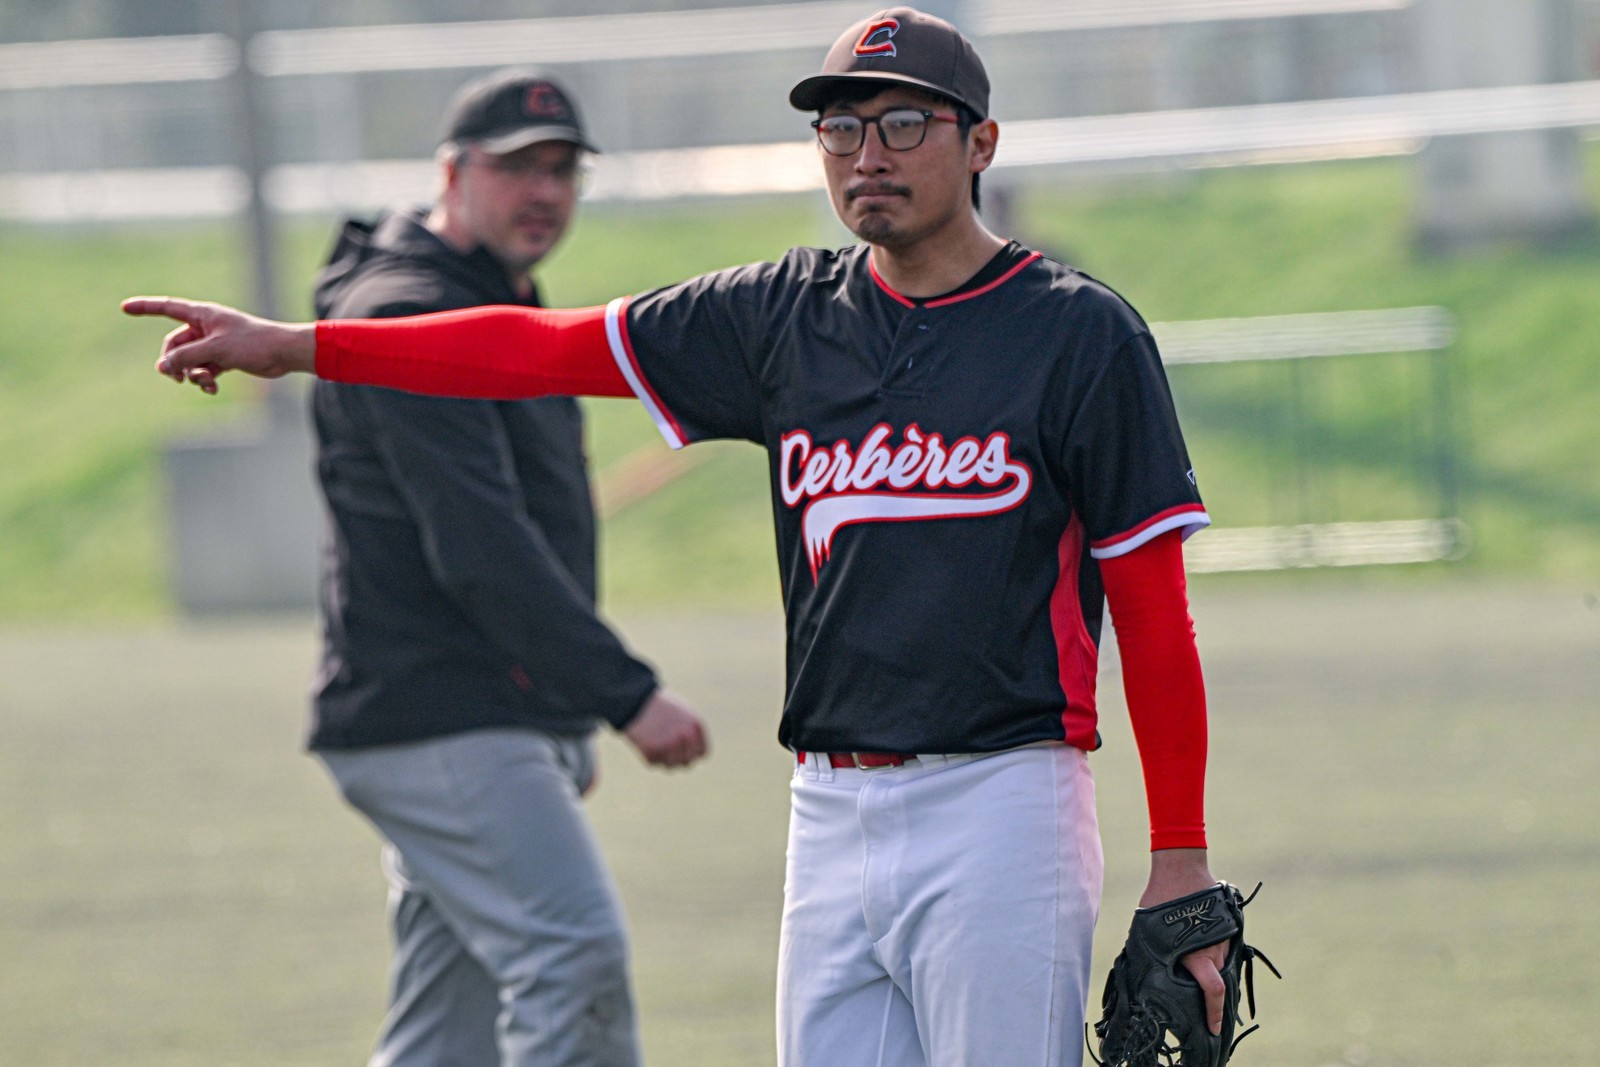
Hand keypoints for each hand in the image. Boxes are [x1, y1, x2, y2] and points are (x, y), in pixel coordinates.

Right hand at [122, 296, 315, 393]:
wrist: (284, 354)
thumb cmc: (253, 344)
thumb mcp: (215, 350)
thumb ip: (185, 357)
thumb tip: (162, 367)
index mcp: (202, 314)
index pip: (167, 308)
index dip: (145, 308)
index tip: (124, 308)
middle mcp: (206, 327)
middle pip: (175, 344)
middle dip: (174, 362)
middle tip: (178, 378)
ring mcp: (214, 343)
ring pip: (189, 360)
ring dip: (192, 374)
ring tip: (205, 382)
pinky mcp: (224, 358)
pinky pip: (203, 369)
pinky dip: (204, 379)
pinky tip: (212, 388)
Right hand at [622, 689, 707, 768]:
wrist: (635, 699)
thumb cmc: (658, 705)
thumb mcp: (682, 713)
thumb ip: (691, 732)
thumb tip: (694, 753)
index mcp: (695, 725)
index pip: (701, 753)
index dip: (692, 754)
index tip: (683, 753)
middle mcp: (686, 736)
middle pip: (686, 762)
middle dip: (677, 759)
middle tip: (665, 750)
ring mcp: (670, 744)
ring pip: (670, 766)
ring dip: (662, 759)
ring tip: (654, 743)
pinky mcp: (653, 750)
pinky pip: (653, 763)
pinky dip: (648, 756)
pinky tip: (644, 741)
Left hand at [1141, 847, 1227, 1035]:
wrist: (1181, 864)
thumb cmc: (1160, 897)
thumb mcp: (1148, 929)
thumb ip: (1153, 953)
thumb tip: (1143, 974)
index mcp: (1197, 953)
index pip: (1213, 990)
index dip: (1214, 1013)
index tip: (1215, 1028)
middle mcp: (1215, 947)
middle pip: (1218, 980)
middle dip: (1212, 996)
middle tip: (1202, 1005)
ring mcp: (1225, 935)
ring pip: (1221, 963)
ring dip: (1210, 970)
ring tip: (1194, 968)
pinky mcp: (1228, 924)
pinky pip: (1224, 947)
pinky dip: (1215, 954)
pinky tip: (1201, 950)